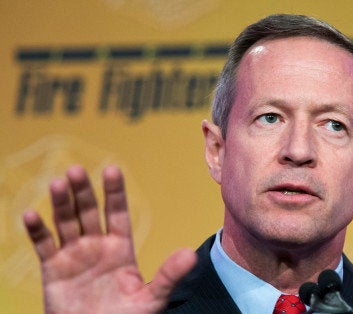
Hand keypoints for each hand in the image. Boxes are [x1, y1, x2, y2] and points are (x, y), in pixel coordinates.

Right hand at [23, 165, 196, 312]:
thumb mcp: (151, 298)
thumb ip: (168, 275)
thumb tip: (191, 255)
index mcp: (121, 248)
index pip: (117, 213)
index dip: (115, 192)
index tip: (112, 169)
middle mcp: (97, 246)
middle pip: (88, 212)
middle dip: (84, 192)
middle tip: (77, 171)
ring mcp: (74, 255)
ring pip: (66, 222)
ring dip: (61, 204)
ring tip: (58, 184)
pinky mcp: (53, 269)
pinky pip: (43, 246)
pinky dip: (37, 230)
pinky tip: (31, 215)